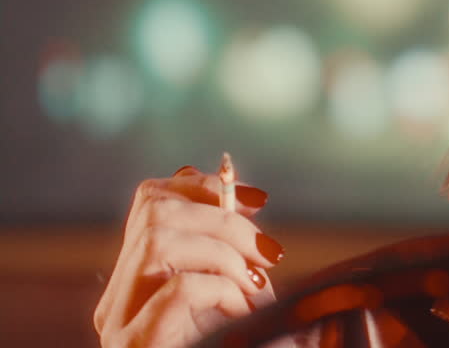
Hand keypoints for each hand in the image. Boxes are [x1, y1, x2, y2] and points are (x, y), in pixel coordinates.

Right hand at [93, 166, 283, 347]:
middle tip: (265, 253)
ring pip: (159, 242)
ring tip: (254, 286)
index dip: (202, 184)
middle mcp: (117, 304)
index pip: (150, 201)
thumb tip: (244, 198)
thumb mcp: (237, 299)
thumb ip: (229, 254)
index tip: (254, 198)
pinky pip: (178, 290)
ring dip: (224, 253)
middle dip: (223, 218)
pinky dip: (222, 288)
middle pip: (155, 213)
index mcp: (136, 285)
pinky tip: (243, 310)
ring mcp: (120, 329)